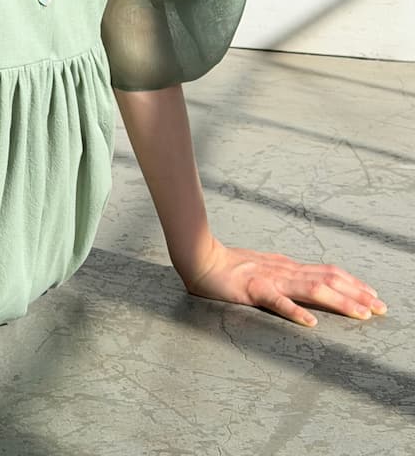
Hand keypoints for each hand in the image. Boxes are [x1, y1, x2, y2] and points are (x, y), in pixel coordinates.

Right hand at [179, 236, 388, 327]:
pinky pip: (277, 301)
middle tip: (381, 308)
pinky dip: (296, 312)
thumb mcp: (264, 268)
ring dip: (339, 302)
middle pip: (328, 279)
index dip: (353, 283)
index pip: (327, 272)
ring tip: (361, 314)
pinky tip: (311, 323)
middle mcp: (284, 270)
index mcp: (287, 266)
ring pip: (311, 289)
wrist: (200, 257)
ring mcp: (270, 278)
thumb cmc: (228, 266)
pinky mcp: (252, 289)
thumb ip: (284, 275)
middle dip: (357, 294)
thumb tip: (306, 281)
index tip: (373, 296)